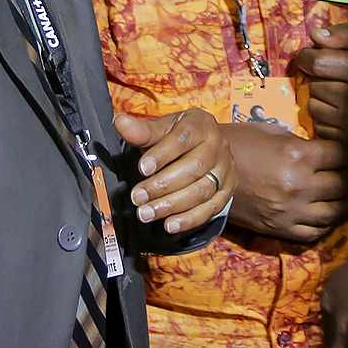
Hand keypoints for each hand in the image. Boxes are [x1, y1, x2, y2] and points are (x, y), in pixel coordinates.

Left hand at [115, 108, 235, 234]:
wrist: (208, 147)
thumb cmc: (180, 137)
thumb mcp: (163, 128)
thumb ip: (142, 130)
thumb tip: (120, 122)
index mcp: (201, 124)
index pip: (183, 138)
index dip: (162, 154)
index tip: (142, 168)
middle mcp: (217, 146)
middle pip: (194, 168)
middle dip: (163, 185)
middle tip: (138, 197)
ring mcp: (225, 170)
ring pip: (202, 190)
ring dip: (172, 205)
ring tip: (147, 213)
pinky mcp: (227, 191)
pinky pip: (211, 209)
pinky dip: (189, 219)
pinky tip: (170, 225)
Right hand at [224, 121, 347, 242]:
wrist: (207, 172)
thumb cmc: (239, 143)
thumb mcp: (273, 132)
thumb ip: (302, 143)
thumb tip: (325, 149)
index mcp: (299, 156)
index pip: (343, 155)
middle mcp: (300, 185)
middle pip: (344, 184)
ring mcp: (292, 210)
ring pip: (336, 212)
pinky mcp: (281, 228)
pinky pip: (315, 231)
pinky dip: (328, 223)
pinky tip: (331, 213)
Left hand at [292, 21, 347, 151]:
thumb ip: (344, 33)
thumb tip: (314, 36)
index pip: (315, 63)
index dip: (308, 56)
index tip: (313, 55)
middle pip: (314, 86)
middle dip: (317, 76)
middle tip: (331, 73)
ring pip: (314, 108)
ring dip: (319, 97)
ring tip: (336, 90)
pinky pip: (321, 128)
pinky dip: (325, 118)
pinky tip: (340, 109)